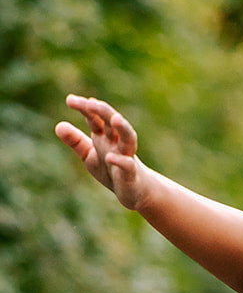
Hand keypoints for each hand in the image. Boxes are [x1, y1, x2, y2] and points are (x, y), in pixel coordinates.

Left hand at [55, 94, 149, 210]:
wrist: (134, 192)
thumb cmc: (111, 170)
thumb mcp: (89, 155)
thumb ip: (75, 141)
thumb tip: (58, 126)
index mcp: (105, 137)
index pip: (95, 118)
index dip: (85, 109)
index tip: (70, 100)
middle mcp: (117, 142)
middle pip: (113, 122)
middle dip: (104, 111)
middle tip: (91, 103)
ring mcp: (126, 157)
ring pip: (129, 138)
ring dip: (123, 127)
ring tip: (115, 118)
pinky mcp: (131, 175)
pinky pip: (128, 165)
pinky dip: (120, 161)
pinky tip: (110, 157)